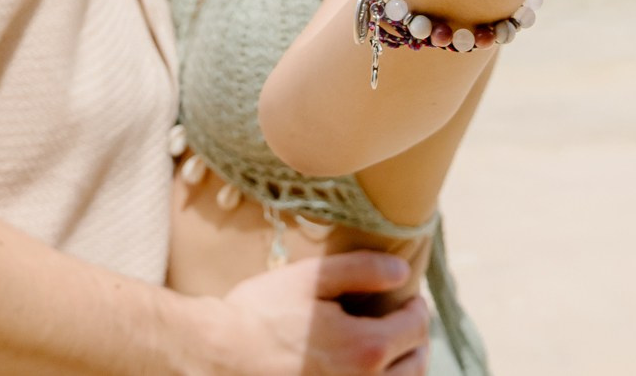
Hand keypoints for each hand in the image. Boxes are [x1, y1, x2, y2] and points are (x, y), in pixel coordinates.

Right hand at [220, 251, 429, 375]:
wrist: (218, 358)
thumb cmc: (260, 315)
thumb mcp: (310, 279)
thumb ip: (362, 270)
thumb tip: (402, 270)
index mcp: (367, 349)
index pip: (416, 327)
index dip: (417, 307)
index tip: (409, 297)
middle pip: (416, 363)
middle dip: (416, 338)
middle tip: (405, 321)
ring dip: (404, 366)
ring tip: (392, 348)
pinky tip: (364, 369)